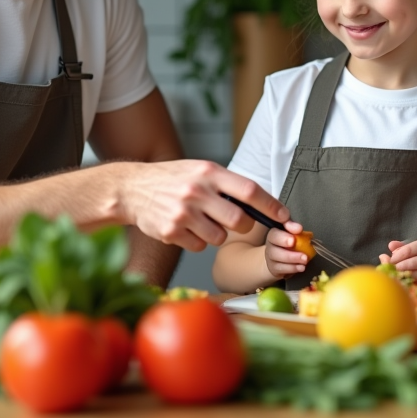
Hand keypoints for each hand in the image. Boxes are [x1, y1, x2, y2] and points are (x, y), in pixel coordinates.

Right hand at [118, 160, 288, 251]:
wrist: (131, 189)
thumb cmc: (173, 179)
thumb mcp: (200, 170)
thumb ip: (227, 184)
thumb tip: (263, 205)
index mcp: (209, 172)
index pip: (250, 191)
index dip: (271, 206)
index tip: (285, 217)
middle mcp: (197, 192)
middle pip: (239, 221)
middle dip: (244, 226)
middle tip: (236, 222)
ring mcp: (183, 213)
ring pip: (219, 238)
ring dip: (217, 234)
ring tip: (202, 220)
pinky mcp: (170, 232)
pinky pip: (199, 246)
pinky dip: (197, 241)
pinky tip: (186, 227)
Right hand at [264, 221, 309, 278]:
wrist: (278, 259)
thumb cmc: (288, 244)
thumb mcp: (292, 233)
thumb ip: (293, 228)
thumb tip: (298, 228)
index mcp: (274, 234)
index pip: (275, 234)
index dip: (283, 237)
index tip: (294, 238)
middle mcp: (270, 245)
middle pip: (274, 249)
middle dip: (289, 251)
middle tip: (304, 255)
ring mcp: (270, 258)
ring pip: (277, 259)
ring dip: (293, 260)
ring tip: (305, 260)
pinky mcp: (273, 269)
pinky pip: (281, 269)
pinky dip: (292, 268)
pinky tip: (301, 267)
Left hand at [381, 236, 416, 283]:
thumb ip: (406, 246)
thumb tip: (390, 246)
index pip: (410, 249)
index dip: (397, 255)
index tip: (389, 259)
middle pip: (413, 263)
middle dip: (398, 266)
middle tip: (389, 269)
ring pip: (416, 275)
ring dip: (403, 276)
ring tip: (395, 275)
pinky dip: (412, 283)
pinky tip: (406, 282)